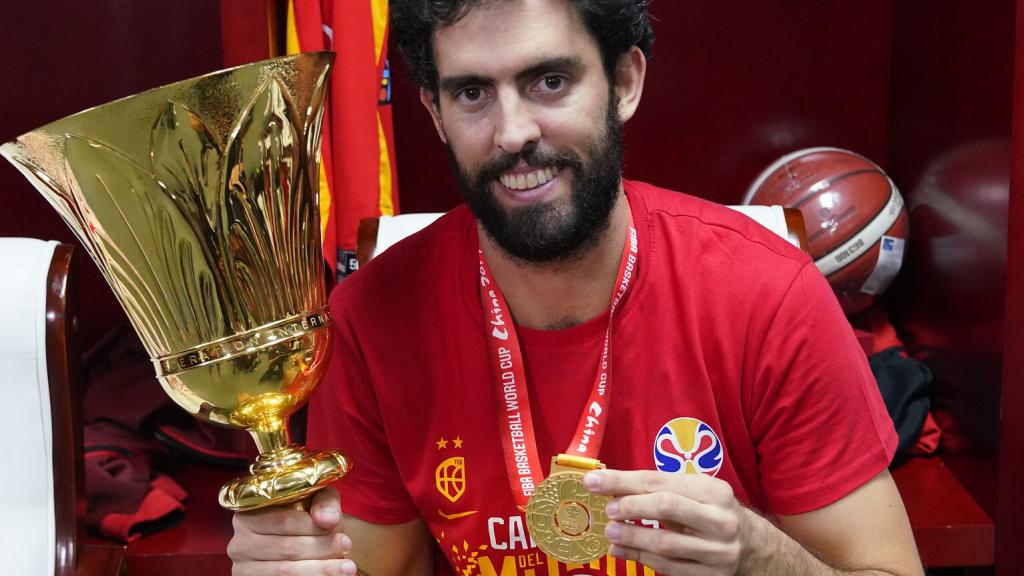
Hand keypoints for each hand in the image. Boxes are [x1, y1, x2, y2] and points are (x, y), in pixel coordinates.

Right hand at [228, 486, 357, 574]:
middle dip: (321, 550)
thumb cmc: (306, 518)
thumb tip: (329, 520)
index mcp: (248, 515)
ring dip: (319, 571)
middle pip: (285, 549)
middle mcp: (239, 543)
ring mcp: (242, 569)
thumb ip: (324, 503)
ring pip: (284, 572)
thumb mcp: (316, 500)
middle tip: (346, 548)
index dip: (314, 528)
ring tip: (346, 568)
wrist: (298, 543)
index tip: (341, 531)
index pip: (284, 521)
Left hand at [583, 469, 744, 575]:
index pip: (660, 480)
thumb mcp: (696, 492)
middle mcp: (719, 519)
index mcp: (714, 491)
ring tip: (610, 531)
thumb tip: (612, 486)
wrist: (752, 547)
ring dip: (632, 537)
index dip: (623, 480)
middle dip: (631, 506)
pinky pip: (669, 567)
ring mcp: (717, 551)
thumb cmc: (711, 512)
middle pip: (667, 507)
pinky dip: (641, 558)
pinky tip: (622, 550)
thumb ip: (661, 488)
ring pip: (666, 543)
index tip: (594, 481)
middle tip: (608, 509)